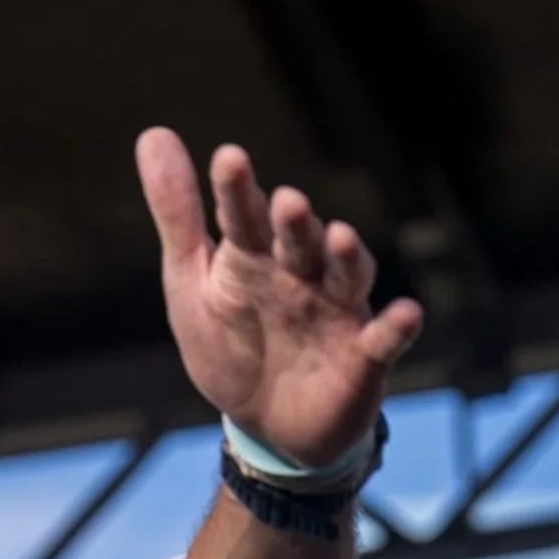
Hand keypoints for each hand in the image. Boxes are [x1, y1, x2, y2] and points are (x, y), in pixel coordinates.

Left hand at [135, 128, 423, 468]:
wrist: (268, 425)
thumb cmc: (230, 342)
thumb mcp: (192, 282)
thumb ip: (178, 214)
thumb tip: (153, 133)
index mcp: (253, 258)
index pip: (245, 218)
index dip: (237, 191)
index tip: (227, 159)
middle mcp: (301, 275)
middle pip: (300, 243)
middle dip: (296, 224)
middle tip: (287, 201)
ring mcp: (337, 312)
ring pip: (347, 277)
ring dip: (348, 258)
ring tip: (340, 237)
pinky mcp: (365, 356)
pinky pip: (386, 339)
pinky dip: (397, 327)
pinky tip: (405, 315)